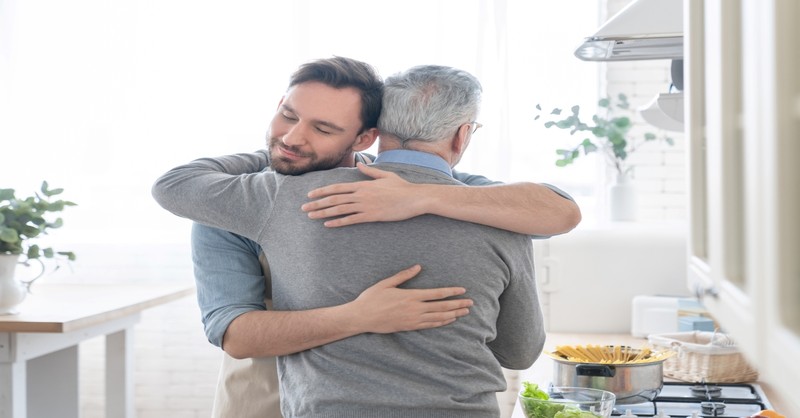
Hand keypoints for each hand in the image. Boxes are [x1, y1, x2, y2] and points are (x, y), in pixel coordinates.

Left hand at [302, 163, 426, 226]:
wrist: (415, 197)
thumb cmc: (402, 187)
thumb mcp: (385, 175)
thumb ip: (370, 172)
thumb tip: (360, 165)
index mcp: (362, 184)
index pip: (337, 188)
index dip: (322, 191)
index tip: (310, 195)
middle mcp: (361, 194)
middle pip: (334, 199)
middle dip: (317, 203)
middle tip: (304, 208)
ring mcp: (366, 206)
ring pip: (339, 209)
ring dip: (323, 213)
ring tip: (311, 216)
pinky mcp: (372, 216)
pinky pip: (351, 220)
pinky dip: (338, 222)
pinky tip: (328, 224)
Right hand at [349, 265, 472, 332]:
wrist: (361, 318)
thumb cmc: (371, 298)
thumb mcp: (386, 283)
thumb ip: (403, 275)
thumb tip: (418, 267)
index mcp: (410, 296)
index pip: (436, 294)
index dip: (451, 292)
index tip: (463, 291)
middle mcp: (414, 309)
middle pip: (441, 307)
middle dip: (458, 305)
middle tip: (471, 303)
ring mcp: (412, 320)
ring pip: (438, 318)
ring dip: (453, 314)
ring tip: (464, 312)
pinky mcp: (409, 327)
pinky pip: (429, 325)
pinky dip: (441, 323)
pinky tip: (448, 320)